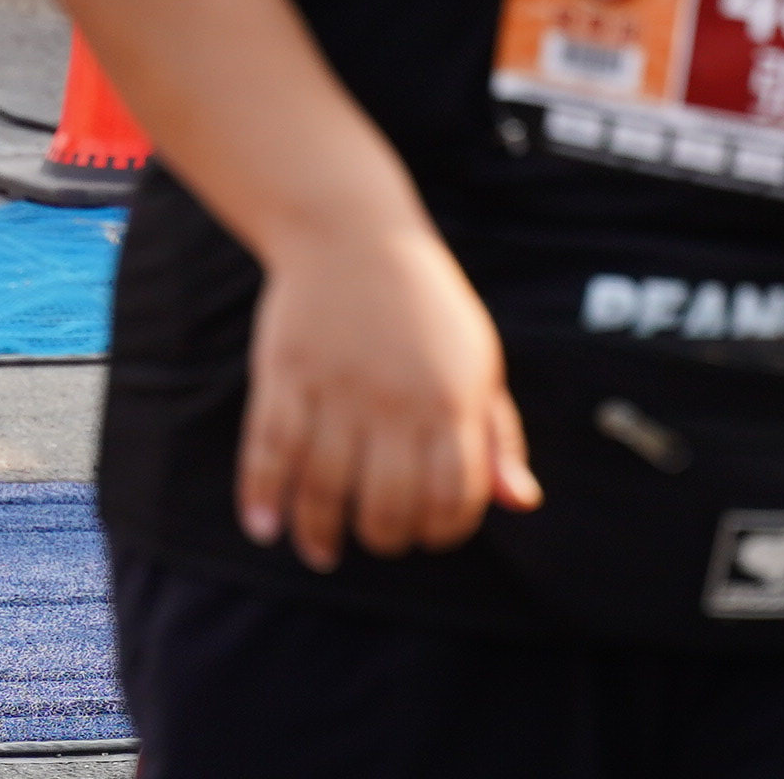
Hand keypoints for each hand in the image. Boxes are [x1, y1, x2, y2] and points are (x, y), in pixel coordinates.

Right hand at [238, 216, 540, 569]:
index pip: (454, 497)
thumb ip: (498, 436)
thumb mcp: (477, 363)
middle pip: (386, 506)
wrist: (352, 231)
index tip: (430, 531)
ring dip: (319, 534)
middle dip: (384, 538)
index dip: (445, 530)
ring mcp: (336, 387)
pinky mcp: (285, 373)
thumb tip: (521, 502)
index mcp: (452, 398)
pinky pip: (268, 450)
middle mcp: (395, 399)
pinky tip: (266, 528)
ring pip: (322, 489)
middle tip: (377, 536)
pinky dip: (261, 497)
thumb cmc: (425, 309)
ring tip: (322, 552)